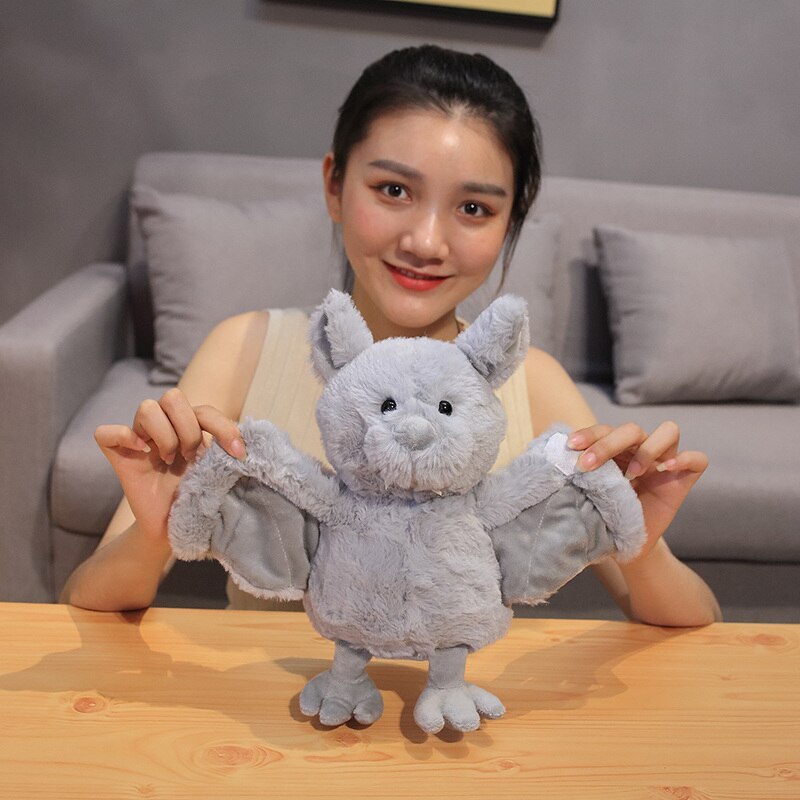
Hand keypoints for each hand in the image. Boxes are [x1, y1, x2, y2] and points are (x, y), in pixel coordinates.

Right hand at [94, 388, 244, 540]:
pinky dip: (125, 437)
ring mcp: (139, 439)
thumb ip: (225, 452)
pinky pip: (106, 432)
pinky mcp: (119, 456)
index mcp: (188, 427)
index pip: (204, 409)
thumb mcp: (217, 472)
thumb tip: (243, 445)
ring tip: (170, 460)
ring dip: (165, 436)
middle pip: (172, 397)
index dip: (222, 426)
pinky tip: (143, 454)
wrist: (174, 529)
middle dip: (188, 429)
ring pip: (146, 408)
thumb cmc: (196, 497)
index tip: (237, 454)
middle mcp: (163, 427)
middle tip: (190, 456)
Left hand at [567, 421, 707, 559]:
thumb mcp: (588, 498)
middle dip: (607, 443)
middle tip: (587, 465)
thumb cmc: (606, 517)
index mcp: (617, 449)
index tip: (571, 447)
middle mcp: (642, 449)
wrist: (628, 546)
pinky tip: (663, 470)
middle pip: (632, 429)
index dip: (589, 434)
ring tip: (630, 475)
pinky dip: (684, 459)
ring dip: (647, 449)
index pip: (605, 429)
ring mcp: (666, 461)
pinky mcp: (685, 477)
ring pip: (669, 431)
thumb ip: (578, 480)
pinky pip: (698, 459)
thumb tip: (552, 465)